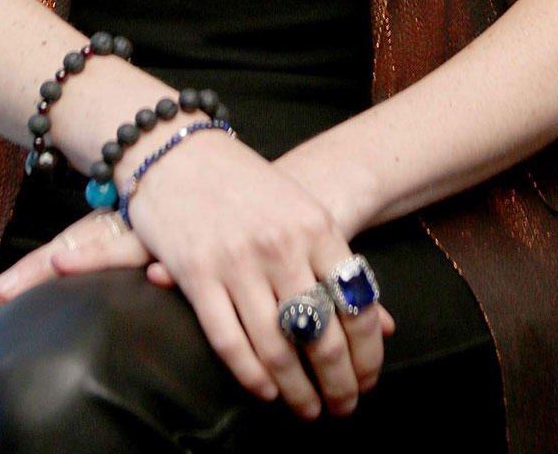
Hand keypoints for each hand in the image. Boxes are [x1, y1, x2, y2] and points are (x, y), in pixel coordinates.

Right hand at [0, 131, 395, 421]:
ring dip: (296, 390)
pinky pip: (229, 341)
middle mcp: (281, 245)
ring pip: (276, 348)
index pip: (356, 303)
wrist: (175, 148)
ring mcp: (236, 260)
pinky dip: (250, 375)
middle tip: (343, 408)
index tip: (369, 380)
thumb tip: (381, 327)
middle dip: (338, 382)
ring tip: (307, 409)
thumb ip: (334, 264)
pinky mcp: (196, 274)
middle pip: (321, 334)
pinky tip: (265, 390)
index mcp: (315, 224)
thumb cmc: (244, 182)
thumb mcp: (299, 209)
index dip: (367, 354)